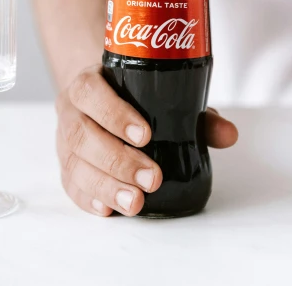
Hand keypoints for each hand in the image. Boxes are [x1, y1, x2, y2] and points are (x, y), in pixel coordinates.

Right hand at [56, 64, 237, 216]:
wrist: (98, 98)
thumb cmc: (132, 98)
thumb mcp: (162, 97)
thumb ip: (195, 115)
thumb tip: (228, 135)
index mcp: (89, 84)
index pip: (91, 92)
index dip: (114, 113)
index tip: (145, 135)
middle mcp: (71, 110)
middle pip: (81, 135)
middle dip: (117, 160)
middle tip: (151, 179)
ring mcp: (63, 140)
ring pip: (74, 164)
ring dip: (106, 186)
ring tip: (136, 202)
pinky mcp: (65, 166)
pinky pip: (69, 184)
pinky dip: (88, 198)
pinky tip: (109, 209)